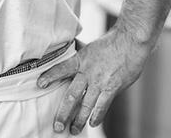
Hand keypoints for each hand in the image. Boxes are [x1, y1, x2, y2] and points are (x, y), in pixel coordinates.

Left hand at [37, 28, 151, 134]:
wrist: (130, 41)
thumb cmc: (111, 43)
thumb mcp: (90, 46)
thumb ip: (80, 52)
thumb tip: (69, 48)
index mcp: (81, 59)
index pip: (62, 68)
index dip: (50, 76)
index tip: (40, 84)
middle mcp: (88, 72)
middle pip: (72, 94)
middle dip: (63, 112)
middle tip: (56, 125)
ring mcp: (100, 82)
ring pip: (86, 104)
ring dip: (79, 120)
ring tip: (72, 130)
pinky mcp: (113, 88)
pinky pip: (103, 105)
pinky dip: (97, 116)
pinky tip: (92, 123)